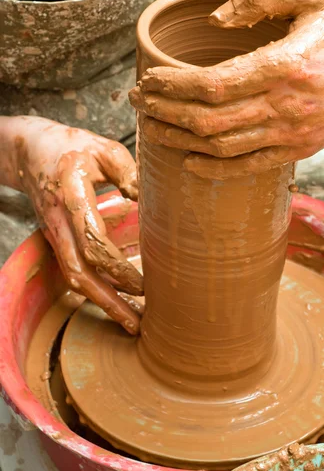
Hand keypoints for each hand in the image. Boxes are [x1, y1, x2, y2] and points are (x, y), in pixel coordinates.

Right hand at [7, 117, 141, 333]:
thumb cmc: (72, 147)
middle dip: (108, 301)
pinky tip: (119, 299)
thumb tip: (147, 200)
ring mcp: (56, 233)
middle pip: (79, 271)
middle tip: (138, 323)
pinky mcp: (59, 239)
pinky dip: (96, 290)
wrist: (30, 151)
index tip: (142, 283)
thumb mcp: (104, 149)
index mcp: (71, 194)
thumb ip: (128, 172)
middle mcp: (59, 221)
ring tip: (132, 322)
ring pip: (74, 277)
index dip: (115, 266)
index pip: (91, 240)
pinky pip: (75, 270)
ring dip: (102, 302)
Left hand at [130, 0, 323, 176]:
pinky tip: (187, 162)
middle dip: (164, 111)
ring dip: (179, 139)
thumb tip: (216, 21)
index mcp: (284, 67)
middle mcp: (284, 106)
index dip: (173, 85)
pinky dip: (213, 168)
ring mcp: (290, 134)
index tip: (148, 79)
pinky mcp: (296, 149)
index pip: (212, 85)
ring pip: (220, 146)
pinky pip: (246, 166)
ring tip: (151, 128)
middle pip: (208, 119)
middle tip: (137, 101)